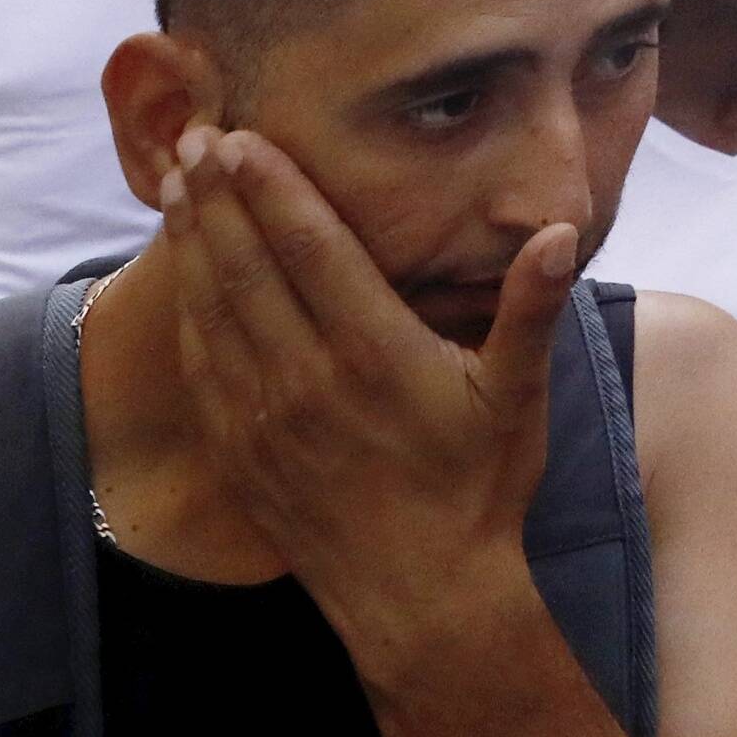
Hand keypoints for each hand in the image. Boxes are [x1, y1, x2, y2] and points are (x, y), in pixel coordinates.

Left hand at [159, 124, 565, 667]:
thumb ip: (531, 308)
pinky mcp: (242, 453)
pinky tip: (186, 279)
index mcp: (375, 353)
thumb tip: (560, 231)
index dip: (271, 187)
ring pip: (215, 310)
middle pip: (247, 266)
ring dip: (193, 244)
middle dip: (216, 196)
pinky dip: (188, 310)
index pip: (309, 248)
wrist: (421, 598)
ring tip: (177, 187)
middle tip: (193, 138)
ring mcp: (265, 418)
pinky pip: (203, 366)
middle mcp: (309, 378)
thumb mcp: (519, 395)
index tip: (241, 138)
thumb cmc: (479, 490)